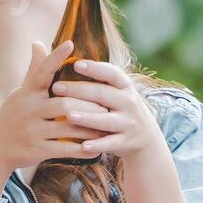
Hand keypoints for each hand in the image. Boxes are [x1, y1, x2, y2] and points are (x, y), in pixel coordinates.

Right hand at [0, 41, 110, 171]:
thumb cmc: (12, 116)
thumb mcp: (20, 93)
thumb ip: (34, 70)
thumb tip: (38, 43)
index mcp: (27, 93)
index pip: (42, 71)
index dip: (55, 57)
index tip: (70, 43)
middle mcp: (29, 109)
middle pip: (65, 103)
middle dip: (88, 106)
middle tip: (107, 108)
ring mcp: (32, 130)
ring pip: (67, 126)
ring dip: (90, 128)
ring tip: (106, 128)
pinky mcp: (36, 150)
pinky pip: (64, 149)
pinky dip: (82, 149)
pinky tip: (95, 149)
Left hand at [48, 56, 168, 159]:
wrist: (146, 137)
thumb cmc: (121, 108)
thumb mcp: (116, 91)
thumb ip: (97, 78)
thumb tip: (67, 57)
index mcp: (125, 86)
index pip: (111, 73)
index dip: (95, 68)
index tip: (76, 64)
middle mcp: (128, 102)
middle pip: (103, 94)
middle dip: (79, 91)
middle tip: (56, 88)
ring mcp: (128, 122)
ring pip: (106, 120)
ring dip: (87, 117)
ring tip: (69, 116)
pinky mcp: (126, 142)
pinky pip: (110, 143)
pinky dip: (98, 145)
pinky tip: (83, 146)